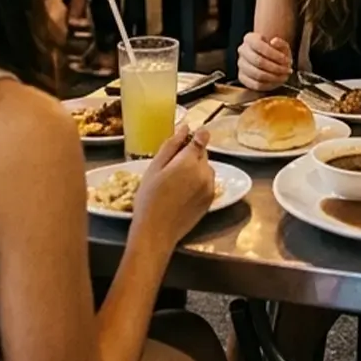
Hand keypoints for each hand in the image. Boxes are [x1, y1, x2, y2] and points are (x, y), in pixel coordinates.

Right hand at [133, 124, 215, 242]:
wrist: (156, 232)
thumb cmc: (149, 198)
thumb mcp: (154, 168)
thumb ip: (171, 145)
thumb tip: (184, 128)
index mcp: (189, 161)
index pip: (202, 137)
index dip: (195, 135)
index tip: (185, 139)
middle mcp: (205, 172)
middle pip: (204, 153)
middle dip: (192, 154)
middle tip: (171, 167)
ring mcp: (210, 187)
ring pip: (206, 168)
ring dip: (196, 168)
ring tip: (176, 181)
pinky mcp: (211, 200)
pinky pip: (208, 182)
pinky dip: (199, 182)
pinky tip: (183, 192)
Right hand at [236, 34, 292, 89]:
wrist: (268, 58)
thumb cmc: (276, 52)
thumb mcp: (282, 45)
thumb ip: (281, 43)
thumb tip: (274, 42)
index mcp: (250, 38)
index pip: (259, 46)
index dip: (274, 54)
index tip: (286, 60)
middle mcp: (242, 50)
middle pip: (258, 61)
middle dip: (276, 67)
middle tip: (287, 70)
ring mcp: (241, 64)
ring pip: (257, 74)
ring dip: (273, 77)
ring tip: (283, 76)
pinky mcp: (242, 77)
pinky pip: (255, 84)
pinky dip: (268, 84)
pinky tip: (277, 81)